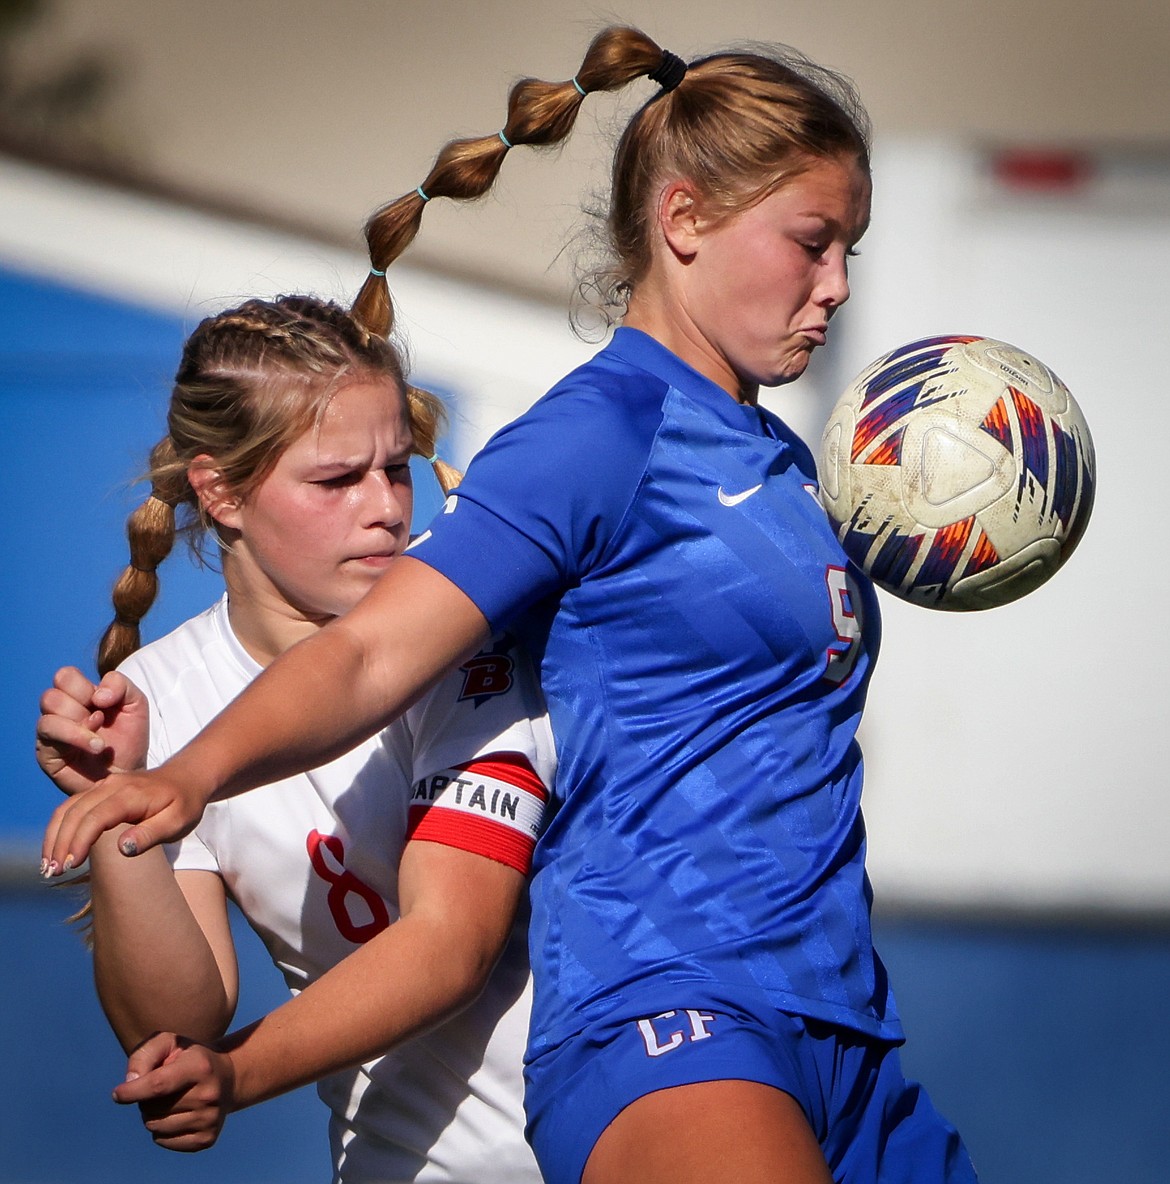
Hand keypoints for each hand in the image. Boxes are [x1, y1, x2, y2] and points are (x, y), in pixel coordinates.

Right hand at [36, 668, 148, 795]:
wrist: (129, 775)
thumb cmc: (129, 740)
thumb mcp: (135, 704)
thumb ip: (121, 685)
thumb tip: (97, 695)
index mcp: (78, 696)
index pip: (65, 676)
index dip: (84, 686)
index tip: (106, 703)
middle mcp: (60, 712)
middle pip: (52, 693)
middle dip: (81, 704)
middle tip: (100, 720)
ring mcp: (51, 732)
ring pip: (48, 710)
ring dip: (79, 721)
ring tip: (101, 739)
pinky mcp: (46, 752)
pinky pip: (49, 733)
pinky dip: (76, 736)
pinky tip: (96, 746)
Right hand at [41, 763, 207, 876]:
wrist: (188, 778)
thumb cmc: (186, 803)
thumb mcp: (178, 821)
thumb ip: (151, 834)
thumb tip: (122, 848)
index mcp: (131, 794)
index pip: (96, 817)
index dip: (79, 841)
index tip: (70, 866)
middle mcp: (112, 786)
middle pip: (75, 812)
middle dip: (60, 843)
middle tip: (52, 873)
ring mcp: (104, 786)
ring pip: (68, 808)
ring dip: (55, 836)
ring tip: (48, 867)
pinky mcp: (100, 791)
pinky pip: (73, 806)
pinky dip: (60, 827)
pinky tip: (57, 849)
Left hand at [114, 1032, 235, 1152]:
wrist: (229, 1077)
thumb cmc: (189, 1057)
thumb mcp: (170, 1043)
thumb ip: (144, 1055)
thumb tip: (129, 1083)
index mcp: (200, 1067)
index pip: (158, 1085)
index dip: (133, 1091)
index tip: (117, 1094)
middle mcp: (208, 1094)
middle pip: (152, 1109)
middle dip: (145, 1100)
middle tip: (160, 1087)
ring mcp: (210, 1119)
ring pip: (156, 1128)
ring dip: (152, 1115)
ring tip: (168, 1101)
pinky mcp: (207, 1138)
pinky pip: (164, 1141)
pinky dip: (161, 1131)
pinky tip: (176, 1115)